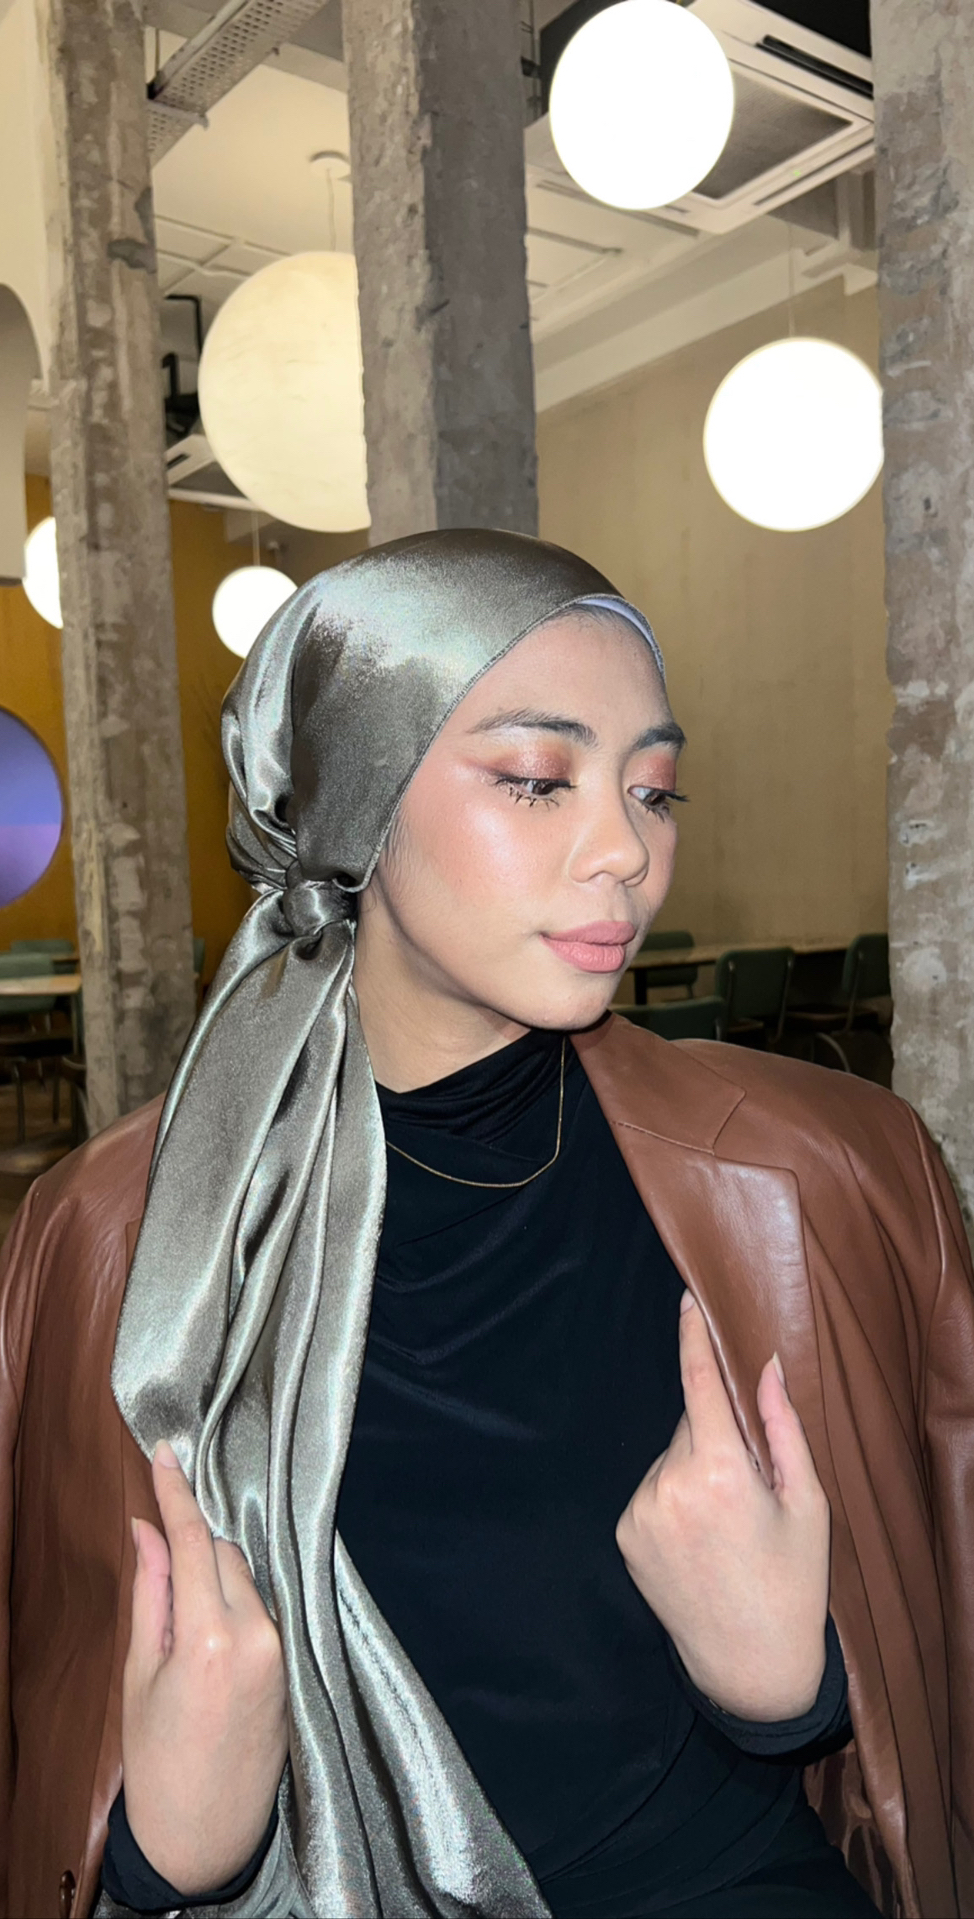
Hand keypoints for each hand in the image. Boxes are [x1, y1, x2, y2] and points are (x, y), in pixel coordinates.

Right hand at [122, 1441, 287, 1894]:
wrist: (205, 1835)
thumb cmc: (160, 1762)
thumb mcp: (141, 1674)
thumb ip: (152, 1592)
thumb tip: (147, 1529)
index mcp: (211, 1639)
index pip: (197, 1542)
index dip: (177, 1493)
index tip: (166, 1452)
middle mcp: (259, 1637)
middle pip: (227, 1554)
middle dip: (197, 1548)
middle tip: (167, 1568)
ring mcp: (283, 1651)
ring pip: (248, 1579)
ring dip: (219, 1577)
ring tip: (189, 1621)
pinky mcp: (295, 1666)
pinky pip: (264, 1608)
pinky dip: (238, 1602)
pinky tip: (216, 1626)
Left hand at [616, 1293, 829, 1720]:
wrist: (750, 1667)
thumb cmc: (792, 1583)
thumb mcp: (807, 1504)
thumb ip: (783, 1429)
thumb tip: (766, 1367)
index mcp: (720, 1473)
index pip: (699, 1385)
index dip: (693, 1338)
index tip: (687, 1300)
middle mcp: (669, 1486)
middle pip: (689, 1425)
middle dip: (715, 1435)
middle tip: (749, 1485)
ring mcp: (641, 1512)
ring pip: (670, 1458)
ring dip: (694, 1470)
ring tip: (725, 1525)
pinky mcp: (625, 1535)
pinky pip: (652, 1490)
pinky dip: (674, 1498)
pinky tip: (700, 1539)